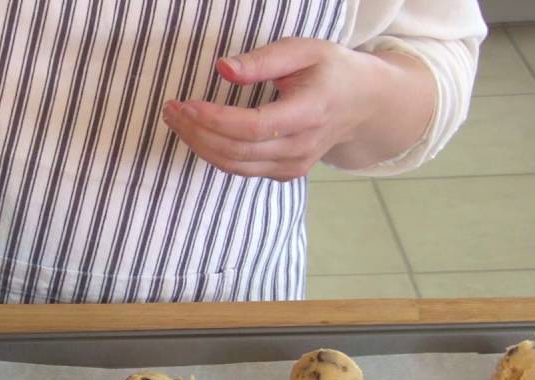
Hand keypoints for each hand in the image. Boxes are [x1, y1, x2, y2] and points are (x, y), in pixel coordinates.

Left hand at [162, 38, 414, 179]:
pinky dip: (215, 154)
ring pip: (235, 165)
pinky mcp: (285, 173)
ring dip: (199, 145)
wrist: (363, 103)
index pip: (253, 127)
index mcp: (310, 112)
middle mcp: (302, 146)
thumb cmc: (331, 70)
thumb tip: (222, 69)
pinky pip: (241, 169)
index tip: (185, 104)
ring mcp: (294, 165)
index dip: (215, 119)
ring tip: (176, 120)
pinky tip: (198, 133)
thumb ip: (263, 60)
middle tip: (171, 110)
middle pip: (237, 151)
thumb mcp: (303, 50)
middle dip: (197, 132)